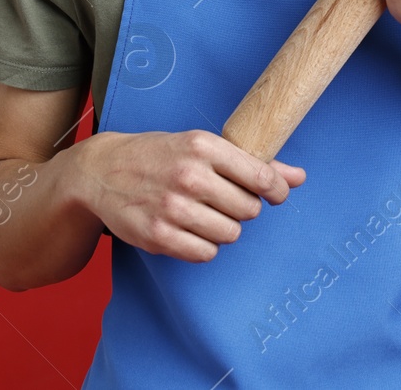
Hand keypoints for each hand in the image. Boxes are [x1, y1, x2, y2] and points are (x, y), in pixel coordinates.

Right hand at [73, 130, 304, 261]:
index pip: (262, 176)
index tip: (274, 194)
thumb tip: (299, 177)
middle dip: (243, 208)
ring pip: (230, 234)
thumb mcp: (203, 147)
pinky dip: (204, 246)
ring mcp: (172, 207)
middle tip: (223, 200)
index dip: (276, 190)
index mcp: (203, 146)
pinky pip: (205, 253)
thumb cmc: (160, 155)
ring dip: (223, 228)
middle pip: (249, 210)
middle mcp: (189, 175)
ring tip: (204, 214)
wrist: (101, 170)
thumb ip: (253, 163)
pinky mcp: (157, 236)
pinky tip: (190, 230)